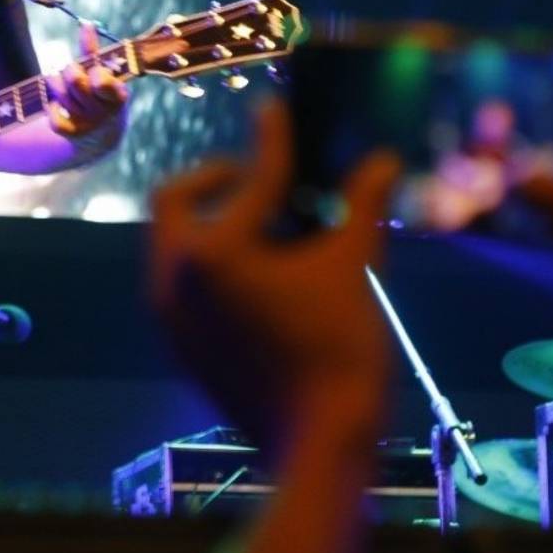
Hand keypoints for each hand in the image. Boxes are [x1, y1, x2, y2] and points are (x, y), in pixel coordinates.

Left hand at [47, 22, 128, 138]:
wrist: (103, 134)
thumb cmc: (102, 94)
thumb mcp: (106, 74)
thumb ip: (94, 52)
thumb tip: (86, 24)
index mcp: (117, 95)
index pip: (101, 80)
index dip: (94, 70)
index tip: (95, 69)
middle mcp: (104, 111)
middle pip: (75, 81)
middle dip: (69, 70)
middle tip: (70, 69)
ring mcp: (89, 124)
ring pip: (62, 96)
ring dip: (56, 84)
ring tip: (57, 79)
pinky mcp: (73, 135)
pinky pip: (54, 119)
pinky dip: (52, 108)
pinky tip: (56, 103)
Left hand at [149, 100, 399, 453]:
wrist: (320, 441)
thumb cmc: (339, 348)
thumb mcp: (353, 266)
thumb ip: (361, 206)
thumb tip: (383, 160)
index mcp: (213, 250)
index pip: (250, 179)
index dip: (272, 140)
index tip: (275, 110)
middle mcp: (175, 276)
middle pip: (176, 200)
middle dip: (216, 179)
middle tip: (259, 177)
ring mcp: (170, 314)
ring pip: (172, 242)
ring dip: (210, 220)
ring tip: (263, 222)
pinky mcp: (178, 343)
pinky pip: (179, 282)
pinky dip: (208, 261)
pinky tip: (257, 269)